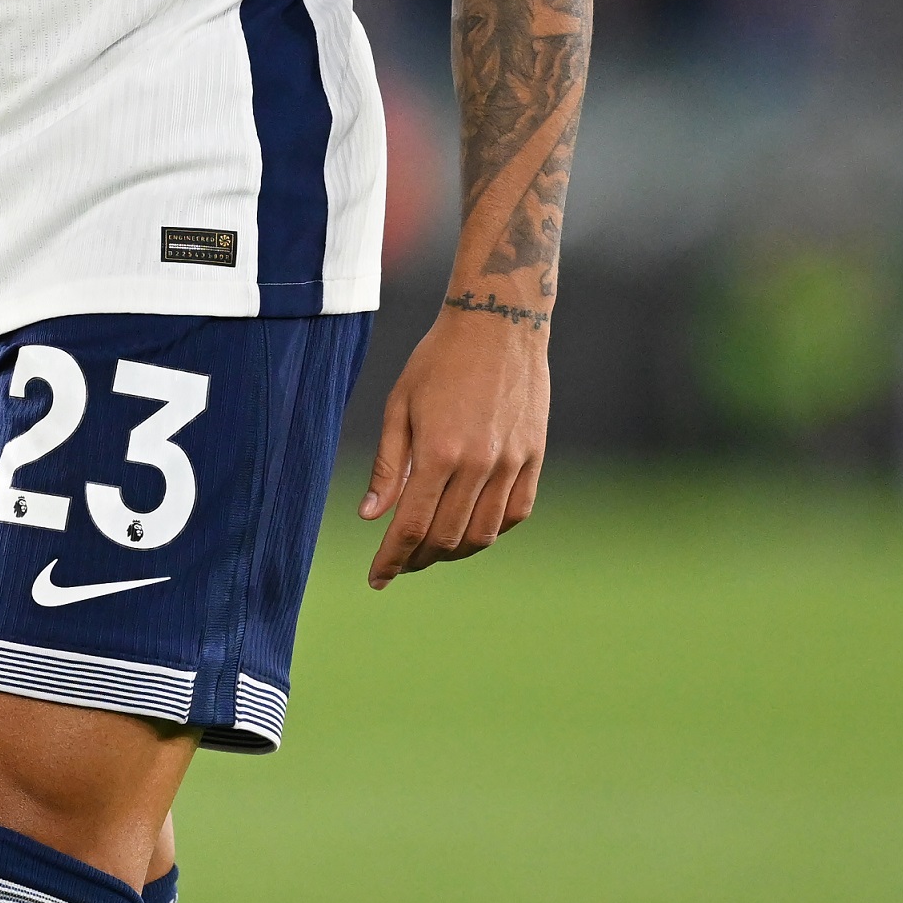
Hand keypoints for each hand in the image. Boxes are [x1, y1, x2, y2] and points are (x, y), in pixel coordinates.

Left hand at [357, 298, 549, 586]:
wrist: (498, 323)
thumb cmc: (438, 359)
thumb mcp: (399, 405)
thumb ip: (388, 465)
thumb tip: (370, 516)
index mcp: (439, 452)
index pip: (411, 527)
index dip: (391, 560)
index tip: (376, 578)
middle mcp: (479, 464)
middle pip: (445, 538)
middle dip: (417, 560)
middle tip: (400, 562)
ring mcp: (511, 464)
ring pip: (482, 534)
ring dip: (452, 552)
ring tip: (431, 550)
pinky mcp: (533, 458)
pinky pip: (514, 514)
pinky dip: (490, 531)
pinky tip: (470, 527)